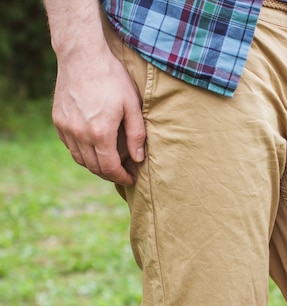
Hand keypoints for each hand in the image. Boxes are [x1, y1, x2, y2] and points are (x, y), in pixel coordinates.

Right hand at [51, 41, 144, 184]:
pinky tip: (94, 148)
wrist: (82, 56)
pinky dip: (82, 152)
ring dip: (95, 165)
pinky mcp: (58, 120)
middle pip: (94, 167)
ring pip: (80, 159)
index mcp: (100, 133)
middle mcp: (79, 134)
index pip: (109, 168)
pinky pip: (70, 146)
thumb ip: (136, 135)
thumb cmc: (112, 78)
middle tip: (123, 173)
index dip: (121, 177)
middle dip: (110, 174)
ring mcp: (66, 127)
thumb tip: (138, 158)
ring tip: (110, 163)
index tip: (131, 179)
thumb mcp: (132, 105)